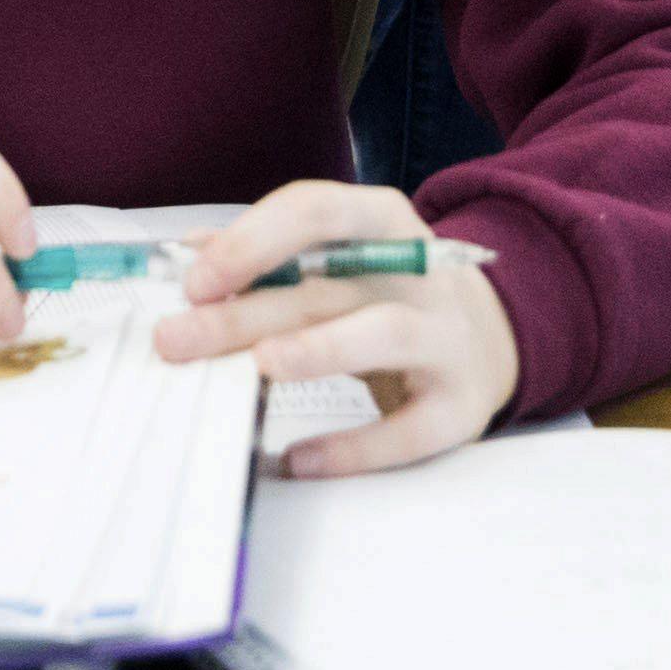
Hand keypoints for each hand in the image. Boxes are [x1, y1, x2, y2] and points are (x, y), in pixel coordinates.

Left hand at [157, 182, 520, 476]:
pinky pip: (409, 431)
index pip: (316, 211)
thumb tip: (189, 256)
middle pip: (327, 286)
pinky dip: (353, 449)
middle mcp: (422, 273)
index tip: (195, 281)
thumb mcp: (340, 258)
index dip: (251, 241)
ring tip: (257, 368)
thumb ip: (269, 253)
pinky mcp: (461, 406)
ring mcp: (448, 338)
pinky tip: (299, 458)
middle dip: (246, 313)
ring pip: (383, 335)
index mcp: (383, 222)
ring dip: (316, 349)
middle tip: (177, 340)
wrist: (492, 338)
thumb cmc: (389, 293)